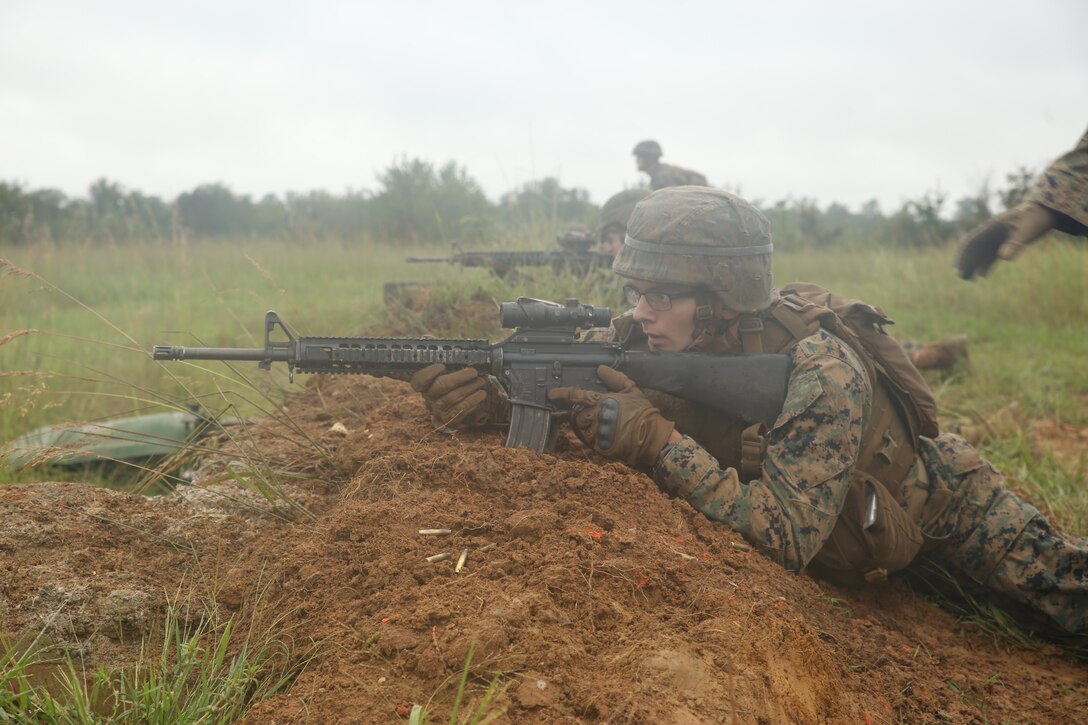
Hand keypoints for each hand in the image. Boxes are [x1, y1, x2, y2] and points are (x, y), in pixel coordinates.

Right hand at [410, 364, 507, 427]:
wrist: (448, 410)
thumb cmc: (445, 384)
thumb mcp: (439, 371)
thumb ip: (436, 355)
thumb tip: (428, 338)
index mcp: (423, 385)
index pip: (418, 381)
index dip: (429, 373)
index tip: (442, 365)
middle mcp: (428, 398)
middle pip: (441, 387)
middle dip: (459, 377)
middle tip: (473, 371)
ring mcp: (438, 410)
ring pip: (454, 398)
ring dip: (470, 388)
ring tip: (481, 381)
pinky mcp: (450, 419)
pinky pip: (462, 410)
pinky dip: (473, 401)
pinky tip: (481, 393)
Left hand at [548, 365, 674, 466]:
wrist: (651, 437)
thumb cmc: (642, 412)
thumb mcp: (631, 390)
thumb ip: (615, 378)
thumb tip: (601, 369)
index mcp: (600, 400)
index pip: (574, 395)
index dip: (561, 393)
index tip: (552, 394)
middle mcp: (595, 416)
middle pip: (575, 413)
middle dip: (581, 412)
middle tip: (595, 412)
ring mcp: (595, 432)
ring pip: (580, 427)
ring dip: (587, 424)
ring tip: (604, 423)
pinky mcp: (598, 446)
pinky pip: (588, 439)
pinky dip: (594, 435)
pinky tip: (607, 433)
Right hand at [954, 202, 1055, 279]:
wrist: (1046, 213)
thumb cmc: (1035, 219)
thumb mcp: (1025, 231)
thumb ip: (1014, 244)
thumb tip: (1002, 258)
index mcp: (992, 227)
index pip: (972, 241)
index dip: (962, 254)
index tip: (957, 266)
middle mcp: (992, 233)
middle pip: (974, 248)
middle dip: (965, 261)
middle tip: (961, 276)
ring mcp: (999, 239)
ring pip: (981, 253)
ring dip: (974, 265)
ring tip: (967, 279)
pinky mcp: (1007, 243)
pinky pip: (993, 255)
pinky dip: (987, 265)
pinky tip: (983, 275)